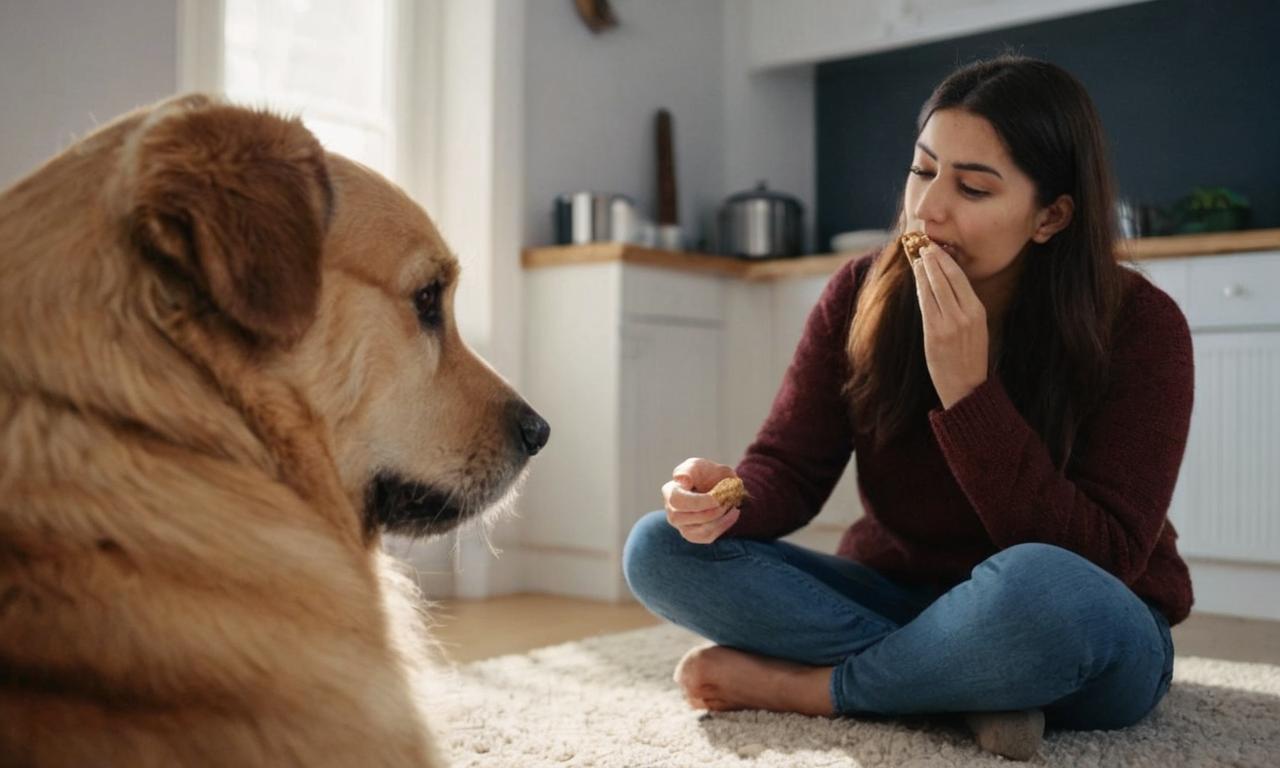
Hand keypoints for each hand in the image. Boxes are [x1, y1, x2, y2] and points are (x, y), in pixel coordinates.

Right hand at [662, 457, 738, 543]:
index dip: (699, 501)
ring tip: (731, 506)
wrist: (721, 486)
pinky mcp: (691, 534)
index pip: (677, 500)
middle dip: (710, 512)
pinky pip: (705, 537)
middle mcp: (671, 509)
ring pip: (695, 531)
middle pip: (682, 518)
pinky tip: (732, 514)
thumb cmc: (707, 473)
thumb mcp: (699, 465)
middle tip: (727, 501)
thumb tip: (681, 480)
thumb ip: (689, 470)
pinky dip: (722, 526)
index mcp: (671, 490)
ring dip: (718, 520)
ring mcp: (680, 524)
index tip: (718, 496)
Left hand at [912, 243, 987, 408]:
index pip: (960, 278)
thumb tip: (948, 284)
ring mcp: (949, 323)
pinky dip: (920, 286)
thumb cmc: (969, 357)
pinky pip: (925, 303)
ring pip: (935, 287)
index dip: (947, 260)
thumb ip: (964, 307)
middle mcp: (965, 315)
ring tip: (918, 255)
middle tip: (924, 244)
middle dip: (934, 259)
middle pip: (947, 278)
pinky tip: (917, 277)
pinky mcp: (934, 333)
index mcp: (978, 311)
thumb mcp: (976, 328)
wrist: (966, 386)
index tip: (938, 248)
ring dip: (925, 269)